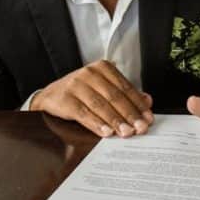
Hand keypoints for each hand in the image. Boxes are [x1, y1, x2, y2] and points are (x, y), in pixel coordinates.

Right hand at [30, 60, 153, 137]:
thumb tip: (147, 101)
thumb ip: (124, 94)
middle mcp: (90, 72)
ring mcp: (76, 84)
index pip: (125, 87)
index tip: (148, 118)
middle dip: (130, 114)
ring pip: (101, 105)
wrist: (51, 95)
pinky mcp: (65, 98)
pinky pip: (84, 113)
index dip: (138, 104)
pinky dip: (97, 124)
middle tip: (140, 128)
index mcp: (103, 67)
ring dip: (116, 121)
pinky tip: (106, 132)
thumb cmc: (82, 92)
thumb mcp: (103, 88)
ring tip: (126, 132)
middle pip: (115, 96)